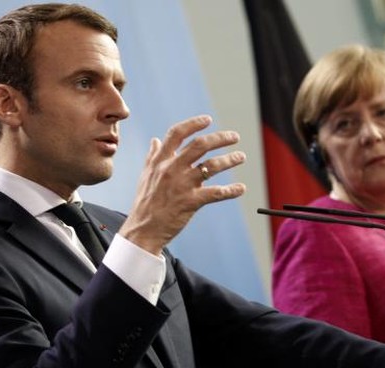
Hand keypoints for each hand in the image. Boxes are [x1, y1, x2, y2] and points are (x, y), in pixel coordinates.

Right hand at [119, 115, 245, 254]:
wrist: (143, 230)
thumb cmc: (145, 203)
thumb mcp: (145, 175)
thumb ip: (152, 156)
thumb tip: (155, 140)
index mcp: (160, 161)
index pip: (177, 134)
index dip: (194, 124)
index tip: (208, 120)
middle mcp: (172, 169)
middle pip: (200, 145)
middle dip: (220, 138)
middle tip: (234, 136)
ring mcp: (182, 185)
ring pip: (211, 166)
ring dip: (229, 160)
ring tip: (240, 157)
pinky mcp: (191, 202)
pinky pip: (216, 193)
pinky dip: (231, 190)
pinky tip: (241, 188)